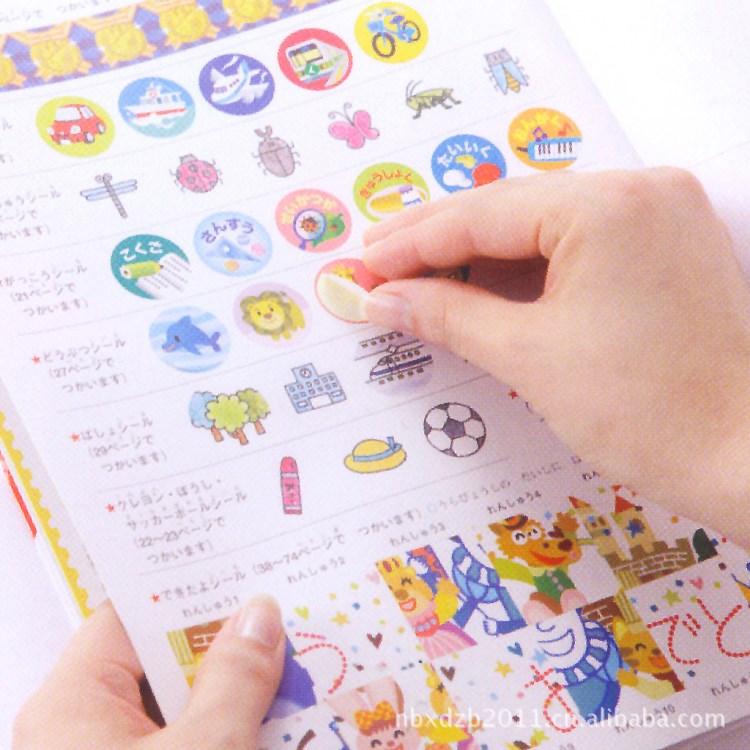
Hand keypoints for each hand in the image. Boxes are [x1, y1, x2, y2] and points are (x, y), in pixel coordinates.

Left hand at [13, 597, 283, 749]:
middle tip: (284, 619)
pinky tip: (273, 722)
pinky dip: (224, 729)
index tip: (244, 567)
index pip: (132, 615)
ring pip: (178, 706)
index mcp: (71, 703)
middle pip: (161, 662)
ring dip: (233, 692)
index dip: (189, 589)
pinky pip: (185, 739)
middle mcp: (80, 728)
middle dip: (225, 644)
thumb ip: (236, 680)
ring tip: (293, 667)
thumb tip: (261, 613)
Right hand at [363, 168, 749, 548]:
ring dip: (481, 256)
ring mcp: (660, 215)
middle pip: (511, 210)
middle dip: (440, 243)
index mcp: (607, 205)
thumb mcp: (528, 357)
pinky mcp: (667, 246)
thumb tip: (380, 299)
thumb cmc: (645, 413)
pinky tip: (484, 290)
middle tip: (377, 263)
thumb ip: (446, 315)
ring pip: (543, 227)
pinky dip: (527, 269)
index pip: (482, 215)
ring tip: (419, 280)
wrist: (747, 457)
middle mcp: (640, 189)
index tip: (362, 265)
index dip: (412, 243)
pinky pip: (578, 244)